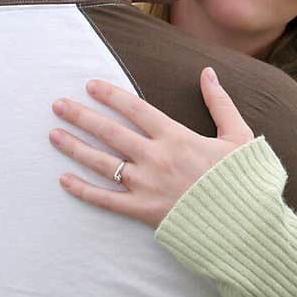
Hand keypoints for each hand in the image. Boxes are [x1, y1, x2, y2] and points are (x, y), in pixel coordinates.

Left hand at [49, 68, 254, 226]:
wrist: (244, 223)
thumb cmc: (241, 179)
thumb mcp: (238, 136)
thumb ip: (220, 103)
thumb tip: (207, 73)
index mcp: (176, 137)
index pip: (135, 109)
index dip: (110, 95)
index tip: (90, 86)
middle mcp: (156, 158)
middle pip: (110, 132)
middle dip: (81, 116)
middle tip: (57, 105)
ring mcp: (147, 185)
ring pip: (102, 163)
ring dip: (75, 147)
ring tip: (53, 134)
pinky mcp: (143, 211)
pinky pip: (106, 200)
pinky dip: (83, 190)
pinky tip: (63, 179)